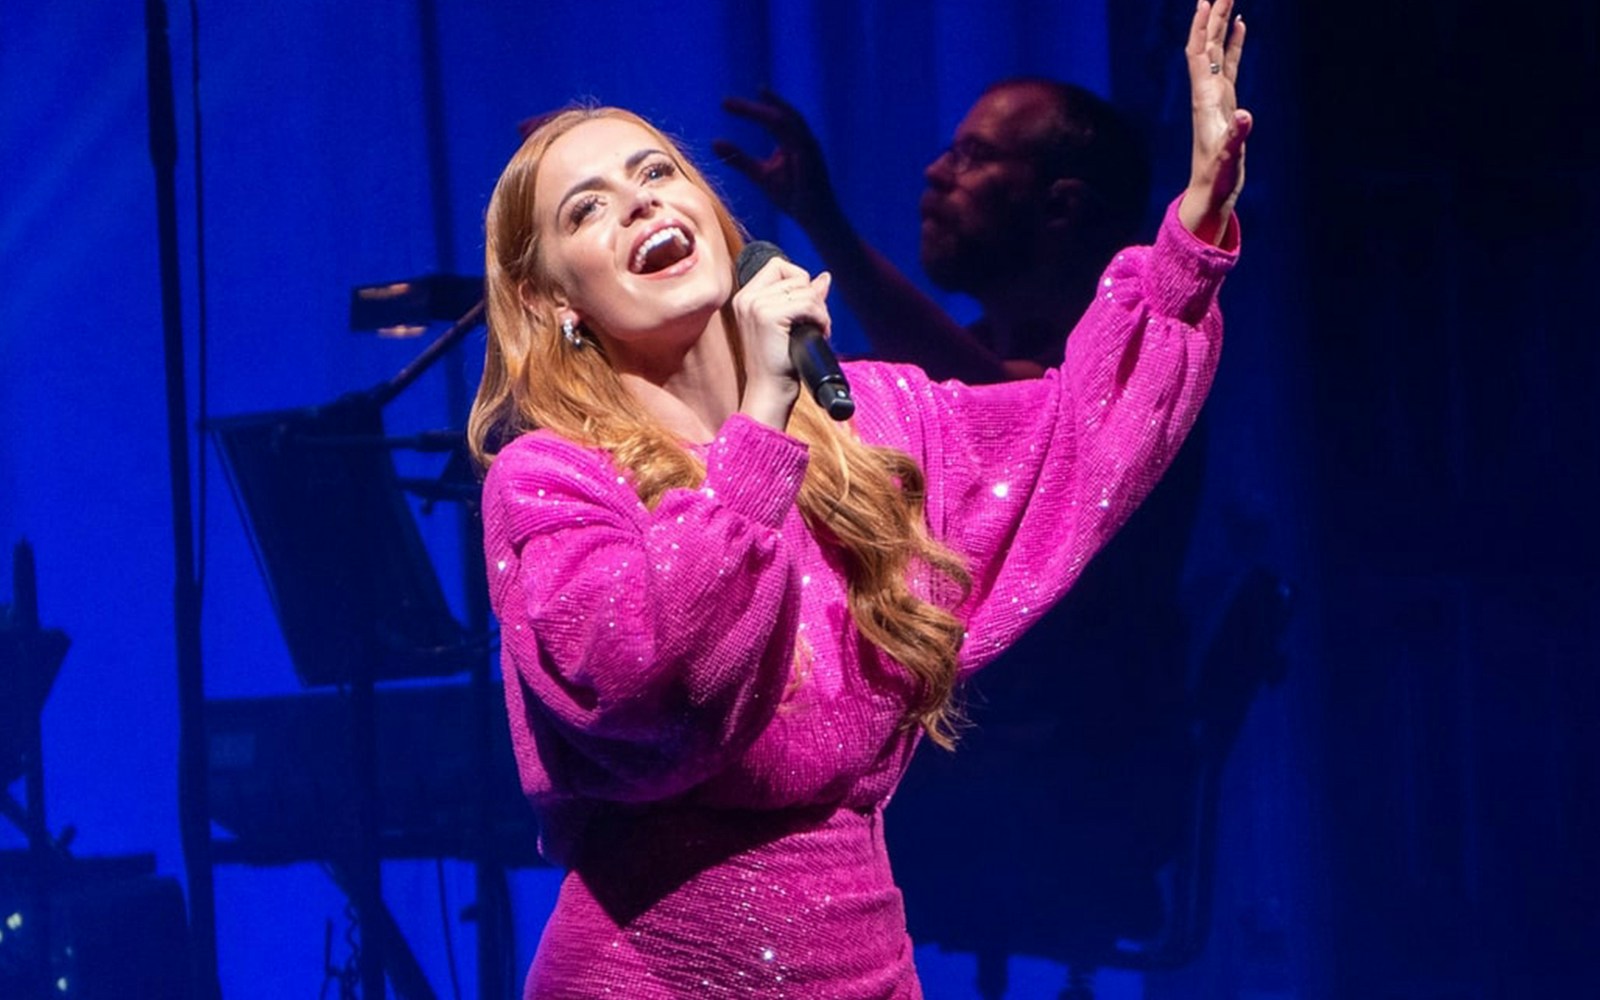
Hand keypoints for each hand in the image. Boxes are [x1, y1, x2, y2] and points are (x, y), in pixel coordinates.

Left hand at [715, 90, 844, 234]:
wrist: (815, 217)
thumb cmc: (791, 196)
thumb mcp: (759, 175)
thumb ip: (739, 159)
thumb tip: (714, 142)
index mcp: (788, 139)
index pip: (768, 118)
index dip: (748, 109)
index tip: (725, 104)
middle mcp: (800, 138)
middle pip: (778, 113)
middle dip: (754, 107)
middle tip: (725, 102)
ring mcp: (809, 146)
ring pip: (790, 120)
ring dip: (771, 109)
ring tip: (752, 101)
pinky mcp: (813, 158)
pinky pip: (800, 137)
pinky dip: (787, 127)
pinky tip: (771, 119)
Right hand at [730, 254, 833, 428]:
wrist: (770, 391)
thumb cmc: (780, 364)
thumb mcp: (790, 325)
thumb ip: (804, 298)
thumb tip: (824, 278)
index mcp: (746, 298)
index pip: (778, 266)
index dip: (800, 282)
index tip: (806, 309)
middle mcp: (746, 298)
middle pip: (795, 275)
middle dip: (814, 298)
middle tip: (817, 324)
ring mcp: (755, 305)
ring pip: (805, 288)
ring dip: (820, 311)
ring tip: (818, 332)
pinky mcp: (768, 316)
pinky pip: (808, 303)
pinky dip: (820, 318)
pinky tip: (819, 333)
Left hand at [1178, 0, 1252, 244]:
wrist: (1211, 192)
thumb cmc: (1217, 177)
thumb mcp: (1228, 158)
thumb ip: (1237, 137)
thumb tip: (1247, 117)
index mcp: (1204, 98)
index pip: (1198, 53)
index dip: (1200, 27)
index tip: (1206, 0)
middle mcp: (1207, 91)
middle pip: (1207, 44)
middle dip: (1213, 15)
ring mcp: (1217, 95)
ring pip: (1217, 49)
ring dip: (1222, 23)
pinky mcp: (1227, 103)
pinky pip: (1229, 64)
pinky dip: (1234, 43)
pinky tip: (1240, 26)